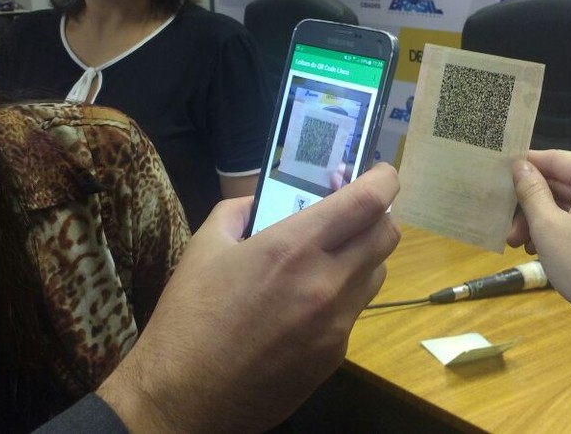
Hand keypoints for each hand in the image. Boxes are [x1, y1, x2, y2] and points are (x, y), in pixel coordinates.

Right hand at [98, 163, 400, 432]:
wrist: (183, 399)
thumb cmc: (188, 319)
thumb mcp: (205, 247)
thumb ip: (242, 209)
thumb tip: (268, 197)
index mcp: (292, 248)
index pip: (368, 201)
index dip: (383, 178)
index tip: (378, 172)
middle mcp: (326, 283)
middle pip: (387, 234)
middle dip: (378, 214)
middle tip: (353, 210)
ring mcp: (336, 324)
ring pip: (377, 273)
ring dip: (363, 254)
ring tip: (330, 254)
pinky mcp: (336, 356)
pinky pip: (355, 311)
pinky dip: (343, 295)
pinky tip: (307, 302)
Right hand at [505, 150, 570, 328]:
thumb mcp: (548, 227)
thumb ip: (531, 192)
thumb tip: (519, 166)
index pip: (558, 160)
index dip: (526, 166)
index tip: (499, 175)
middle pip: (566, 184)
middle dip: (533, 206)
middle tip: (508, 228)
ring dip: (545, 221)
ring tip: (521, 245)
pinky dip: (564, 230)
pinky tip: (542, 249)